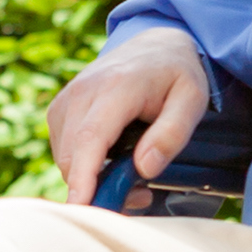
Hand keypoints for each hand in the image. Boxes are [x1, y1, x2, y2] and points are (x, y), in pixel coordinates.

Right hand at [47, 28, 212, 210]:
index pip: (91, 139)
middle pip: (73, 156)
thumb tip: (145, 168)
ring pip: (65, 158)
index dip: (84, 177)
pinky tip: (111, 161)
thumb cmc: (176, 74)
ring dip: (91, 178)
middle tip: (141, 195)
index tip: (82, 207)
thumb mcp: (192, 99)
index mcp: (116, 87)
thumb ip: (172, 133)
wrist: (153, 44)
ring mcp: (66, 99)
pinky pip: (63, 150)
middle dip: (98, 188)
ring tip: (132, 174)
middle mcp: (82, 91)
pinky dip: (83, 165)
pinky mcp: (59, 109)